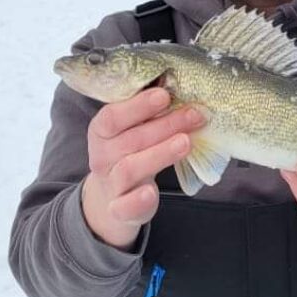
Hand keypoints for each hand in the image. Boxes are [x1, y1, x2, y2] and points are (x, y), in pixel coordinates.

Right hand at [81, 87, 204, 250]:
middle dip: (164, 125)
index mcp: (102, 132)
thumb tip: (185, 88)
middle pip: (130, 139)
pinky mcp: (120, 209)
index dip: (138, 105)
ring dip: (159, 154)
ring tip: (185, 142)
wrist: (113, 198)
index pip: (112, 115)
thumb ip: (151, 115)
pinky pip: (124, 206)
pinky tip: (150, 192)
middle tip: (194, 114)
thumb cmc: (131, 154)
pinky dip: (137, 200)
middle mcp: (103, 157)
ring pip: (129, 168)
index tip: (164, 94)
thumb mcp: (134, 132)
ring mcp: (111, 184)